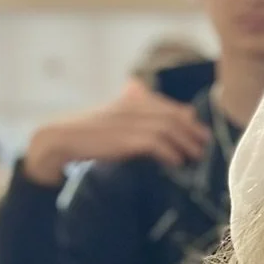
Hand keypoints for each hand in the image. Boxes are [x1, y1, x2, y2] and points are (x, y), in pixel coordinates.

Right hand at [23, 80, 208, 186]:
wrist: (58, 139)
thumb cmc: (87, 134)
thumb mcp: (113, 121)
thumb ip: (136, 118)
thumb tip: (161, 120)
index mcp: (128, 100)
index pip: (165, 105)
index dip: (185, 117)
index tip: (199, 131)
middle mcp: (130, 106)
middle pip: (170, 116)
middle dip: (191, 131)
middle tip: (204, 145)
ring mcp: (127, 121)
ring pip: (166, 129)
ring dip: (185, 143)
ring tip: (195, 156)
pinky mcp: (123, 138)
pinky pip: (153, 143)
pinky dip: (168, 152)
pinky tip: (176, 162)